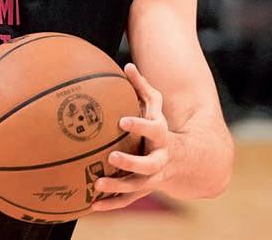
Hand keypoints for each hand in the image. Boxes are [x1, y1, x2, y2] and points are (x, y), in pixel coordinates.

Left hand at [91, 62, 171, 210]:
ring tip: (97, 184)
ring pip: (136, 187)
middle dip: (131, 162)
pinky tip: (91, 205)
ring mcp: (152, 179)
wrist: (180, 160)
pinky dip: (110, 204)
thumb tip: (127, 64)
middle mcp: (159, 160)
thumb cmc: (160, 126)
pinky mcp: (142, 190)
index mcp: (162, 137)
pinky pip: (125, 200)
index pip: (153, 130)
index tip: (122, 120)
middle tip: (111, 157)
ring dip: (117, 187)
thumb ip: (142, 86)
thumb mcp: (155, 105)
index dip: (139, 125)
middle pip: (147, 165)